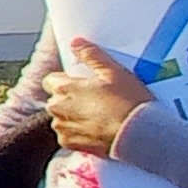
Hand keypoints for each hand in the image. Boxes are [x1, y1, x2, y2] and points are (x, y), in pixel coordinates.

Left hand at [42, 37, 152, 157]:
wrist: (137, 135)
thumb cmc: (127, 102)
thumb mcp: (113, 72)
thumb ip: (91, 55)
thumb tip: (76, 43)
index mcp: (64, 88)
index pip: (50, 80)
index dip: (66, 81)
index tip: (82, 84)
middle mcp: (57, 108)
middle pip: (56, 99)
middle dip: (70, 99)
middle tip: (95, 100)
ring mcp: (62, 127)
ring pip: (61, 118)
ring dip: (73, 116)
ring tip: (99, 116)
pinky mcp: (69, 144)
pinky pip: (68, 135)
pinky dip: (78, 133)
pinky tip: (97, 129)